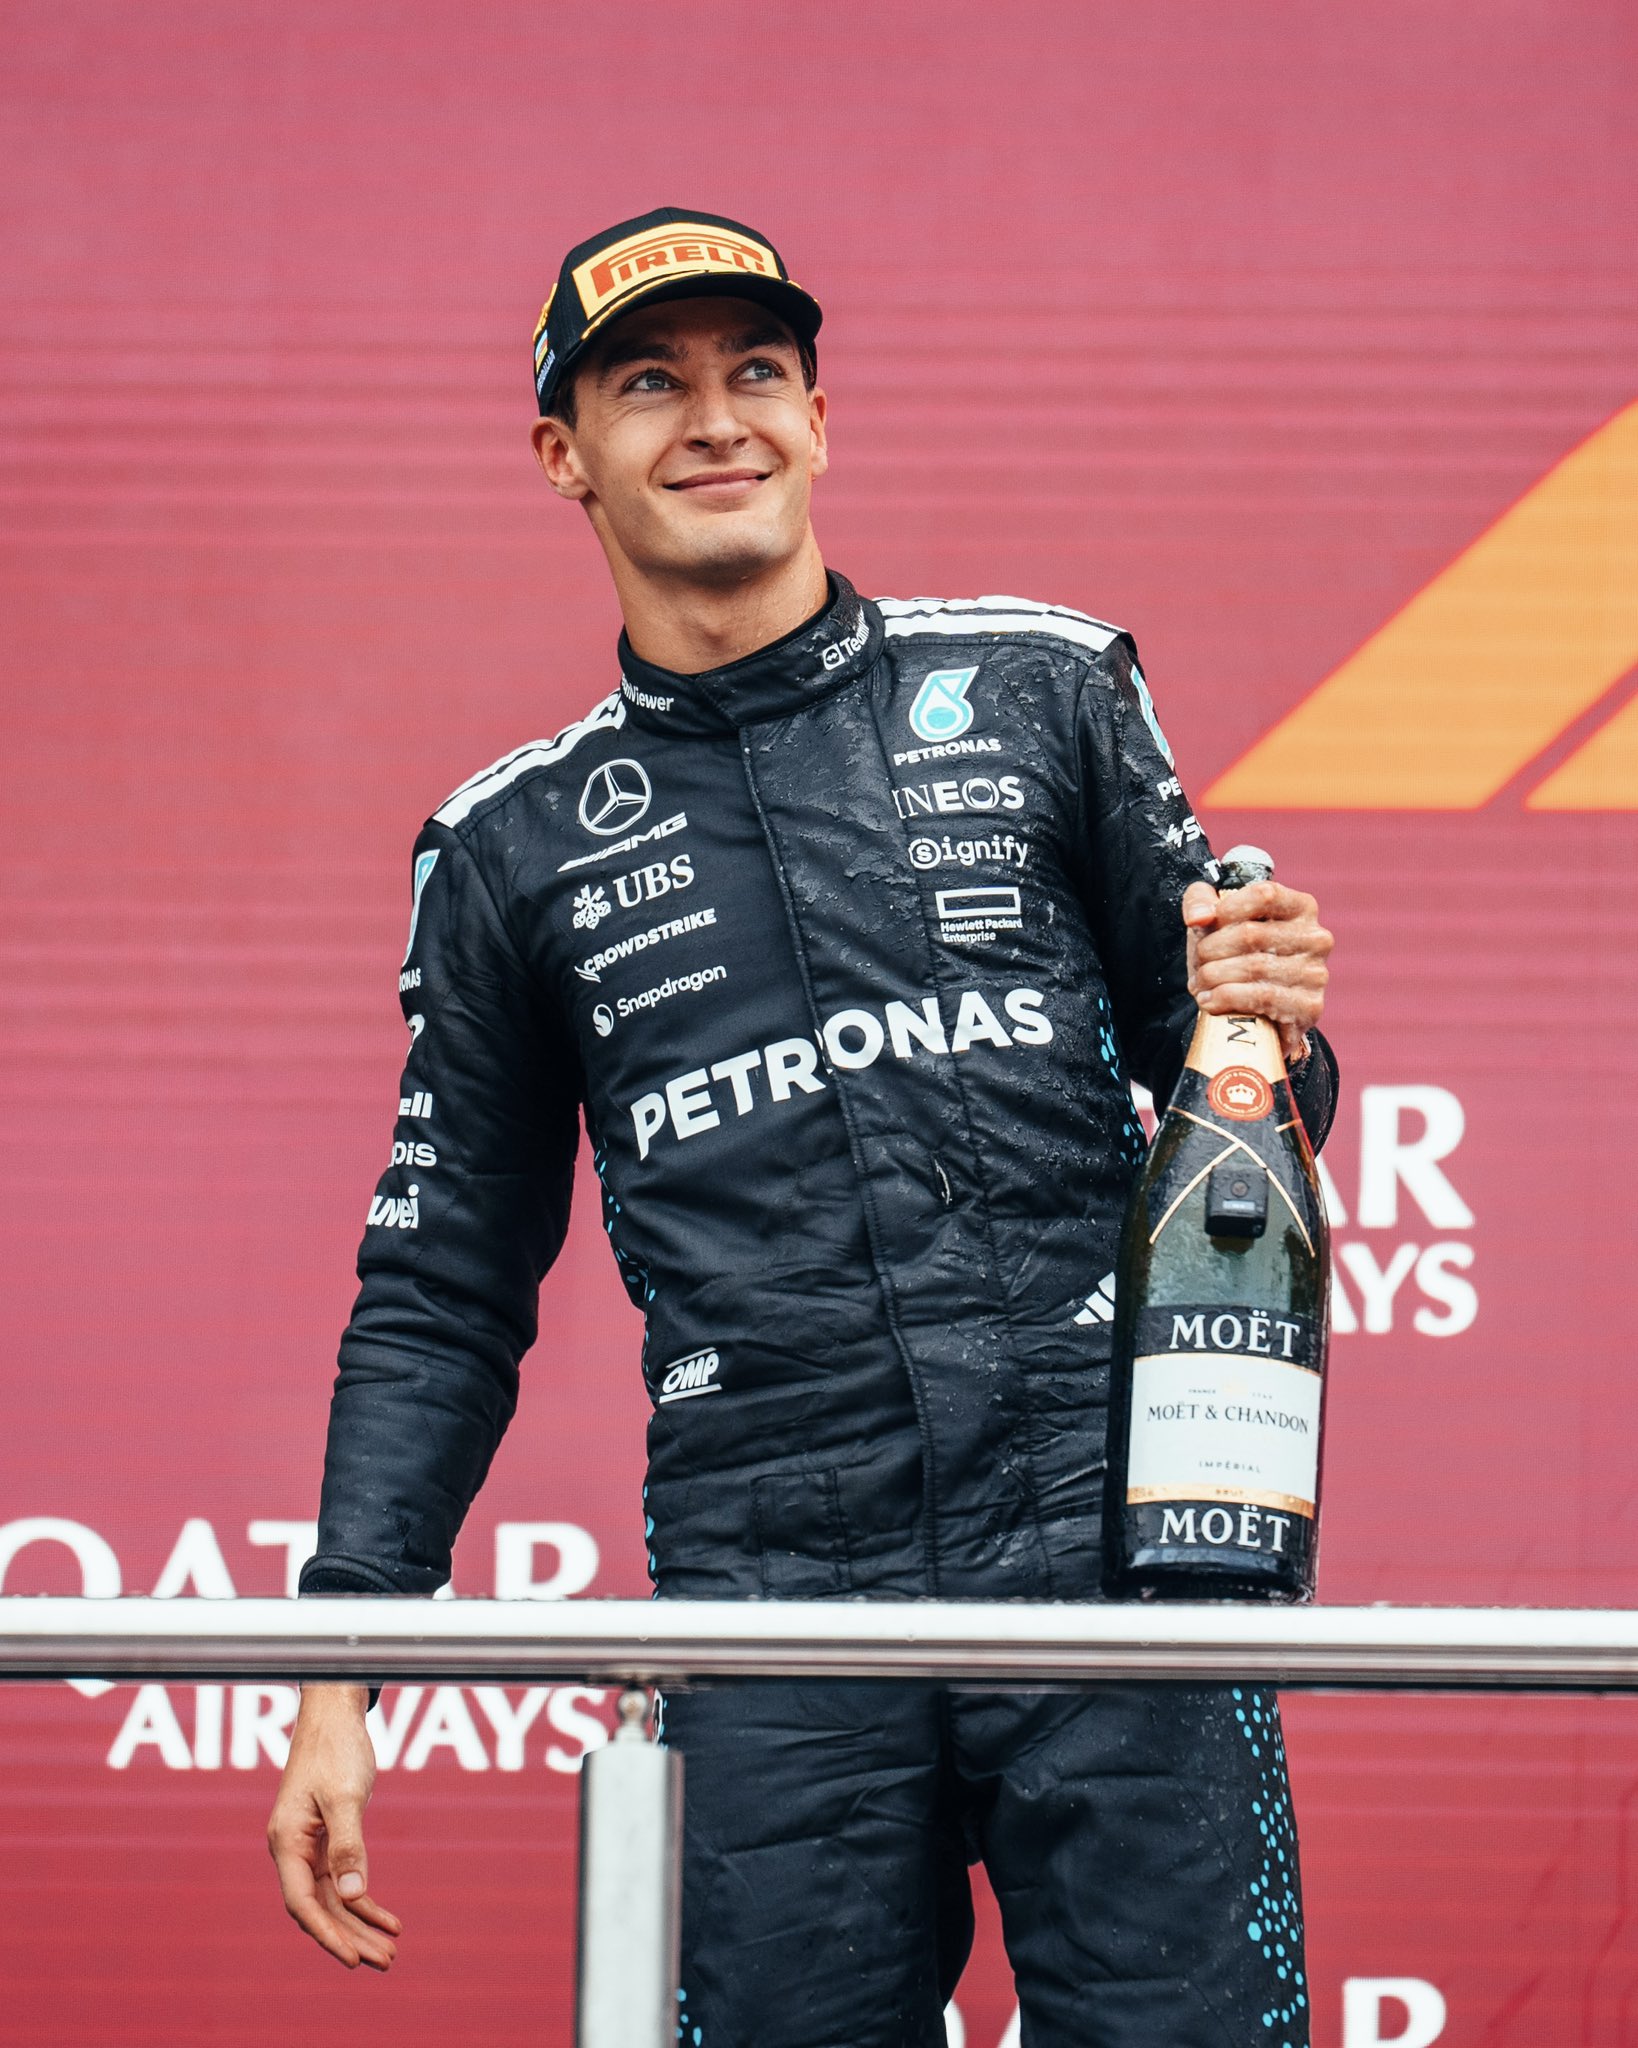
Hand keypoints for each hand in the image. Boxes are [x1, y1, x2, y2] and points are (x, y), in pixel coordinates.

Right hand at [267, 1683, 400, 1970]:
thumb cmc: (335, 1747)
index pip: (303, 1902)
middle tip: (386, 1963)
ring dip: (360, 1925)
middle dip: (351, 1937)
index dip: (327, 1933)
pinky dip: (366, 1900)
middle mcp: (293, 1849)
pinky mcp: (327, 1839)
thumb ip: (349, 1844)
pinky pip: (344, 1881)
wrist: (333, 1713)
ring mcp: (309, 1846)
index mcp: (286, 1841)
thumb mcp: (345, 1795)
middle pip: (321, 1907)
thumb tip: (354, 1894)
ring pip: (334, 1899)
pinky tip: (389, 1919)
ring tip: (391, 1951)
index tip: (353, 1959)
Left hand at [1182, 876, 1331, 1066]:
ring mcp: (1316, 973)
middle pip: (1251, 934)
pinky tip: (1211, 1000)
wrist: (1254, 1013)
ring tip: (1201, 984)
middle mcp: (1316, 938)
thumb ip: (1200, 902)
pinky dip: (1227, 998)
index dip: (1226, 910)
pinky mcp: (1310, 1006)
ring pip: (1254, 967)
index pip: (1264, 895)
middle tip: (1199, 964)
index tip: (1206, 926)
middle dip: (1211, 950)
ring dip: (1214, 977)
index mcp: (1301, 907)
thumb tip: (1198, 917)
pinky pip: (1263, 997)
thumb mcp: (1215, 921)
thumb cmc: (1234, 956)